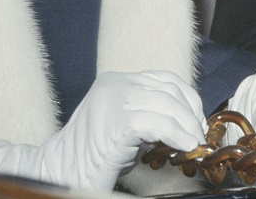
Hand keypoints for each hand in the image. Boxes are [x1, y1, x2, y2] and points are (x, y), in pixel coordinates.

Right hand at [0, 70, 205, 190]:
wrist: (55, 175)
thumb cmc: (89, 160)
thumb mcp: (123, 128)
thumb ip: (147, 116)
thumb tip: (185, 123)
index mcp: (116, 81)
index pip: (164, 80)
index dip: (187, 99)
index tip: (197, 122)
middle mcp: (116, 83)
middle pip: (169, 89)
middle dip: (191, 113)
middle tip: (200, 136)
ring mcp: (114, 99)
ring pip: (167, 105)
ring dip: (188, 125)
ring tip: (195, 144)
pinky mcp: (117, 120)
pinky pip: (158, 123)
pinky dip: (177, 134)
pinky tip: (186, 147)